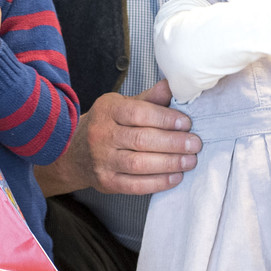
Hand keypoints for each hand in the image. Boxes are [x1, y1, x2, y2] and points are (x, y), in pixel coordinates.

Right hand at [35, 80, 199, 196]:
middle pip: (141, 139)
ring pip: (139, 163)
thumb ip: (149, 99)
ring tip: (190, 161)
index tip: (186, 123)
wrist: (75, 152)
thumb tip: (174, 85)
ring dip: (169, 163)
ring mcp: (103, 160)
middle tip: (194, 144)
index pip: (139, 113)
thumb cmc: (107, 124)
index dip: (165, 118)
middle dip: (173, 143)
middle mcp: (102, 135)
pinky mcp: (107, 182)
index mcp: (108, 110)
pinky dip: (158, 182)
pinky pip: (135, 185)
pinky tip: (176, 177)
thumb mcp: (123, 104)